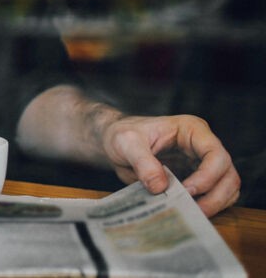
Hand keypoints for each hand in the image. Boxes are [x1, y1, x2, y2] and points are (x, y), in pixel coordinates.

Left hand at [101, 114, 240, 216]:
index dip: (207, 175)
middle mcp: (202, 145)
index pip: (215, 154)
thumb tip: (160, 187)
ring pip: (227, 187)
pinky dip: (208, 206)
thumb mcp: (126, 143)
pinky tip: (188, 211)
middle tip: (194, 210)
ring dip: (215, 204)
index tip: (187, 190)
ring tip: (191, 213)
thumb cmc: (122, 135)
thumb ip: (142, 162)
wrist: (114, 142)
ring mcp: (202, 163)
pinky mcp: (197, 178)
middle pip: (228, 173)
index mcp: (191, 130)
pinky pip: (215, 195)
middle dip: (215, 195)